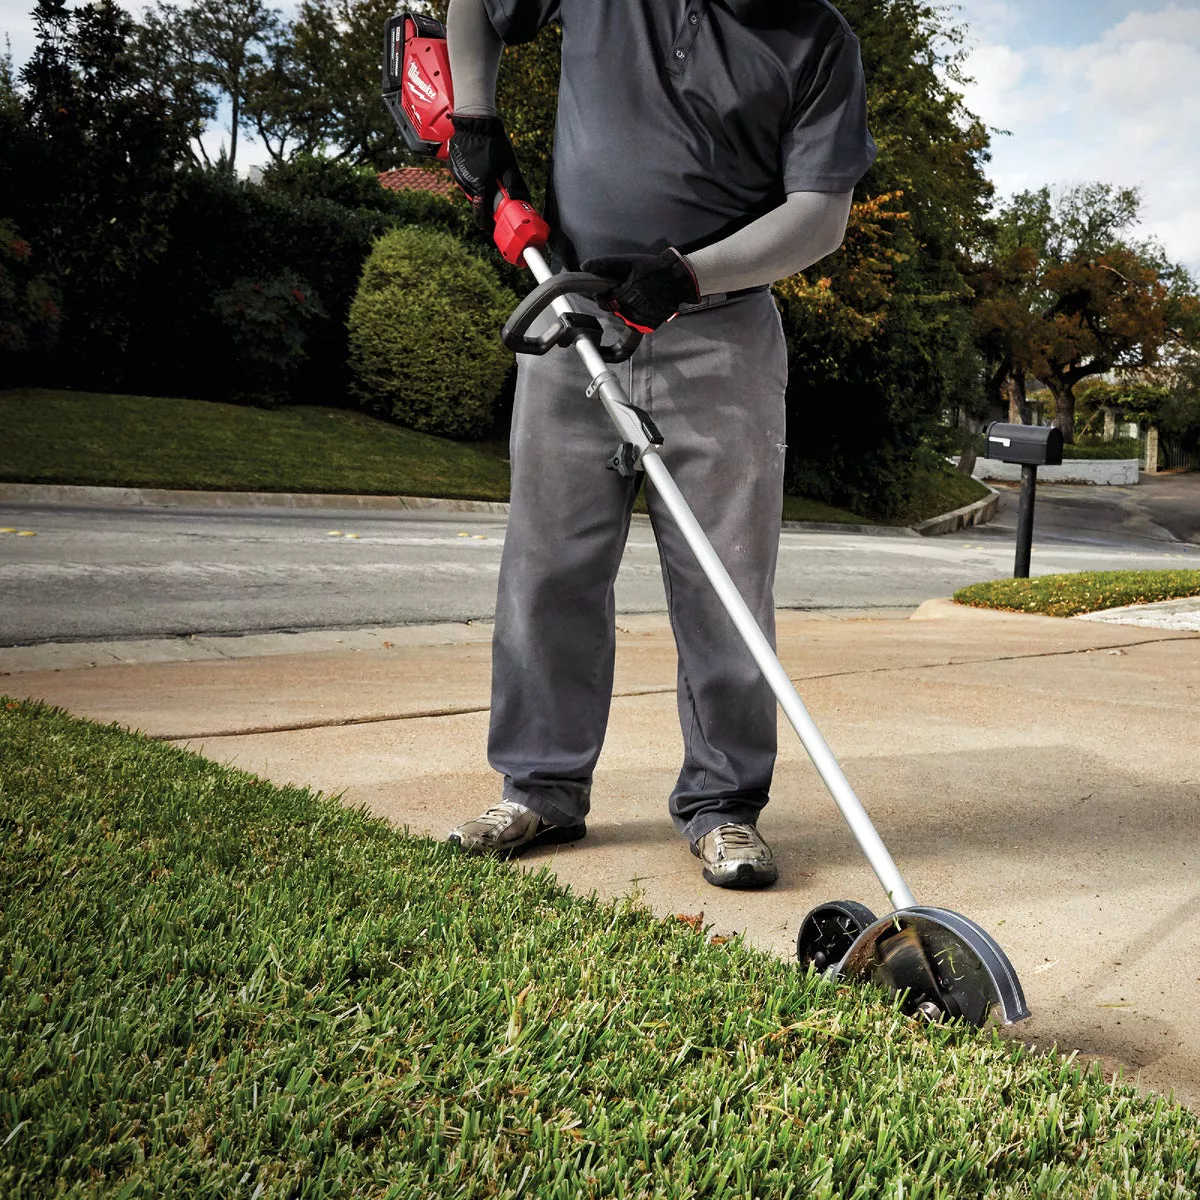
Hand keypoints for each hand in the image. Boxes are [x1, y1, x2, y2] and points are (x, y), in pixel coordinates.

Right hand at [447, 114, 530, 231]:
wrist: (476, 123)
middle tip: (494, 199)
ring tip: (486, 177)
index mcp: (480, 186)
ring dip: (477, 190)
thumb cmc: (494, 144)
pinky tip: (477, 169)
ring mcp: (458, 175)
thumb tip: (523, 202)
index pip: (480, 213)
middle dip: (484, 204)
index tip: (489, 227)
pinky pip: (462, 180)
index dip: (485, 223)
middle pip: (475, 202)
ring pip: (468, 191)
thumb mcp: (509, 166)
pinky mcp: (453, 166)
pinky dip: (470, 179)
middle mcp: (466, 183)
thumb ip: (515, 186)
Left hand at [582, 248, 700, 332]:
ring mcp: (643, 320)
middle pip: (615, 311)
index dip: (603, 296)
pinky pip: (637, 323)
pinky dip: (638, 314)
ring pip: (625, 318)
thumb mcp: (629, 262)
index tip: (608, 290)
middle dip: (617, 301)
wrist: (680, 279)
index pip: (604, 302)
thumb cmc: (654, 268)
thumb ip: (606, 264)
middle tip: (627, 289)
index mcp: (626, 295)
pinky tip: (644, 303)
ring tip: (638, 294)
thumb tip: (585, 265)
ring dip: (627, 308)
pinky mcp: (651, 324)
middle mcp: (634, 311)